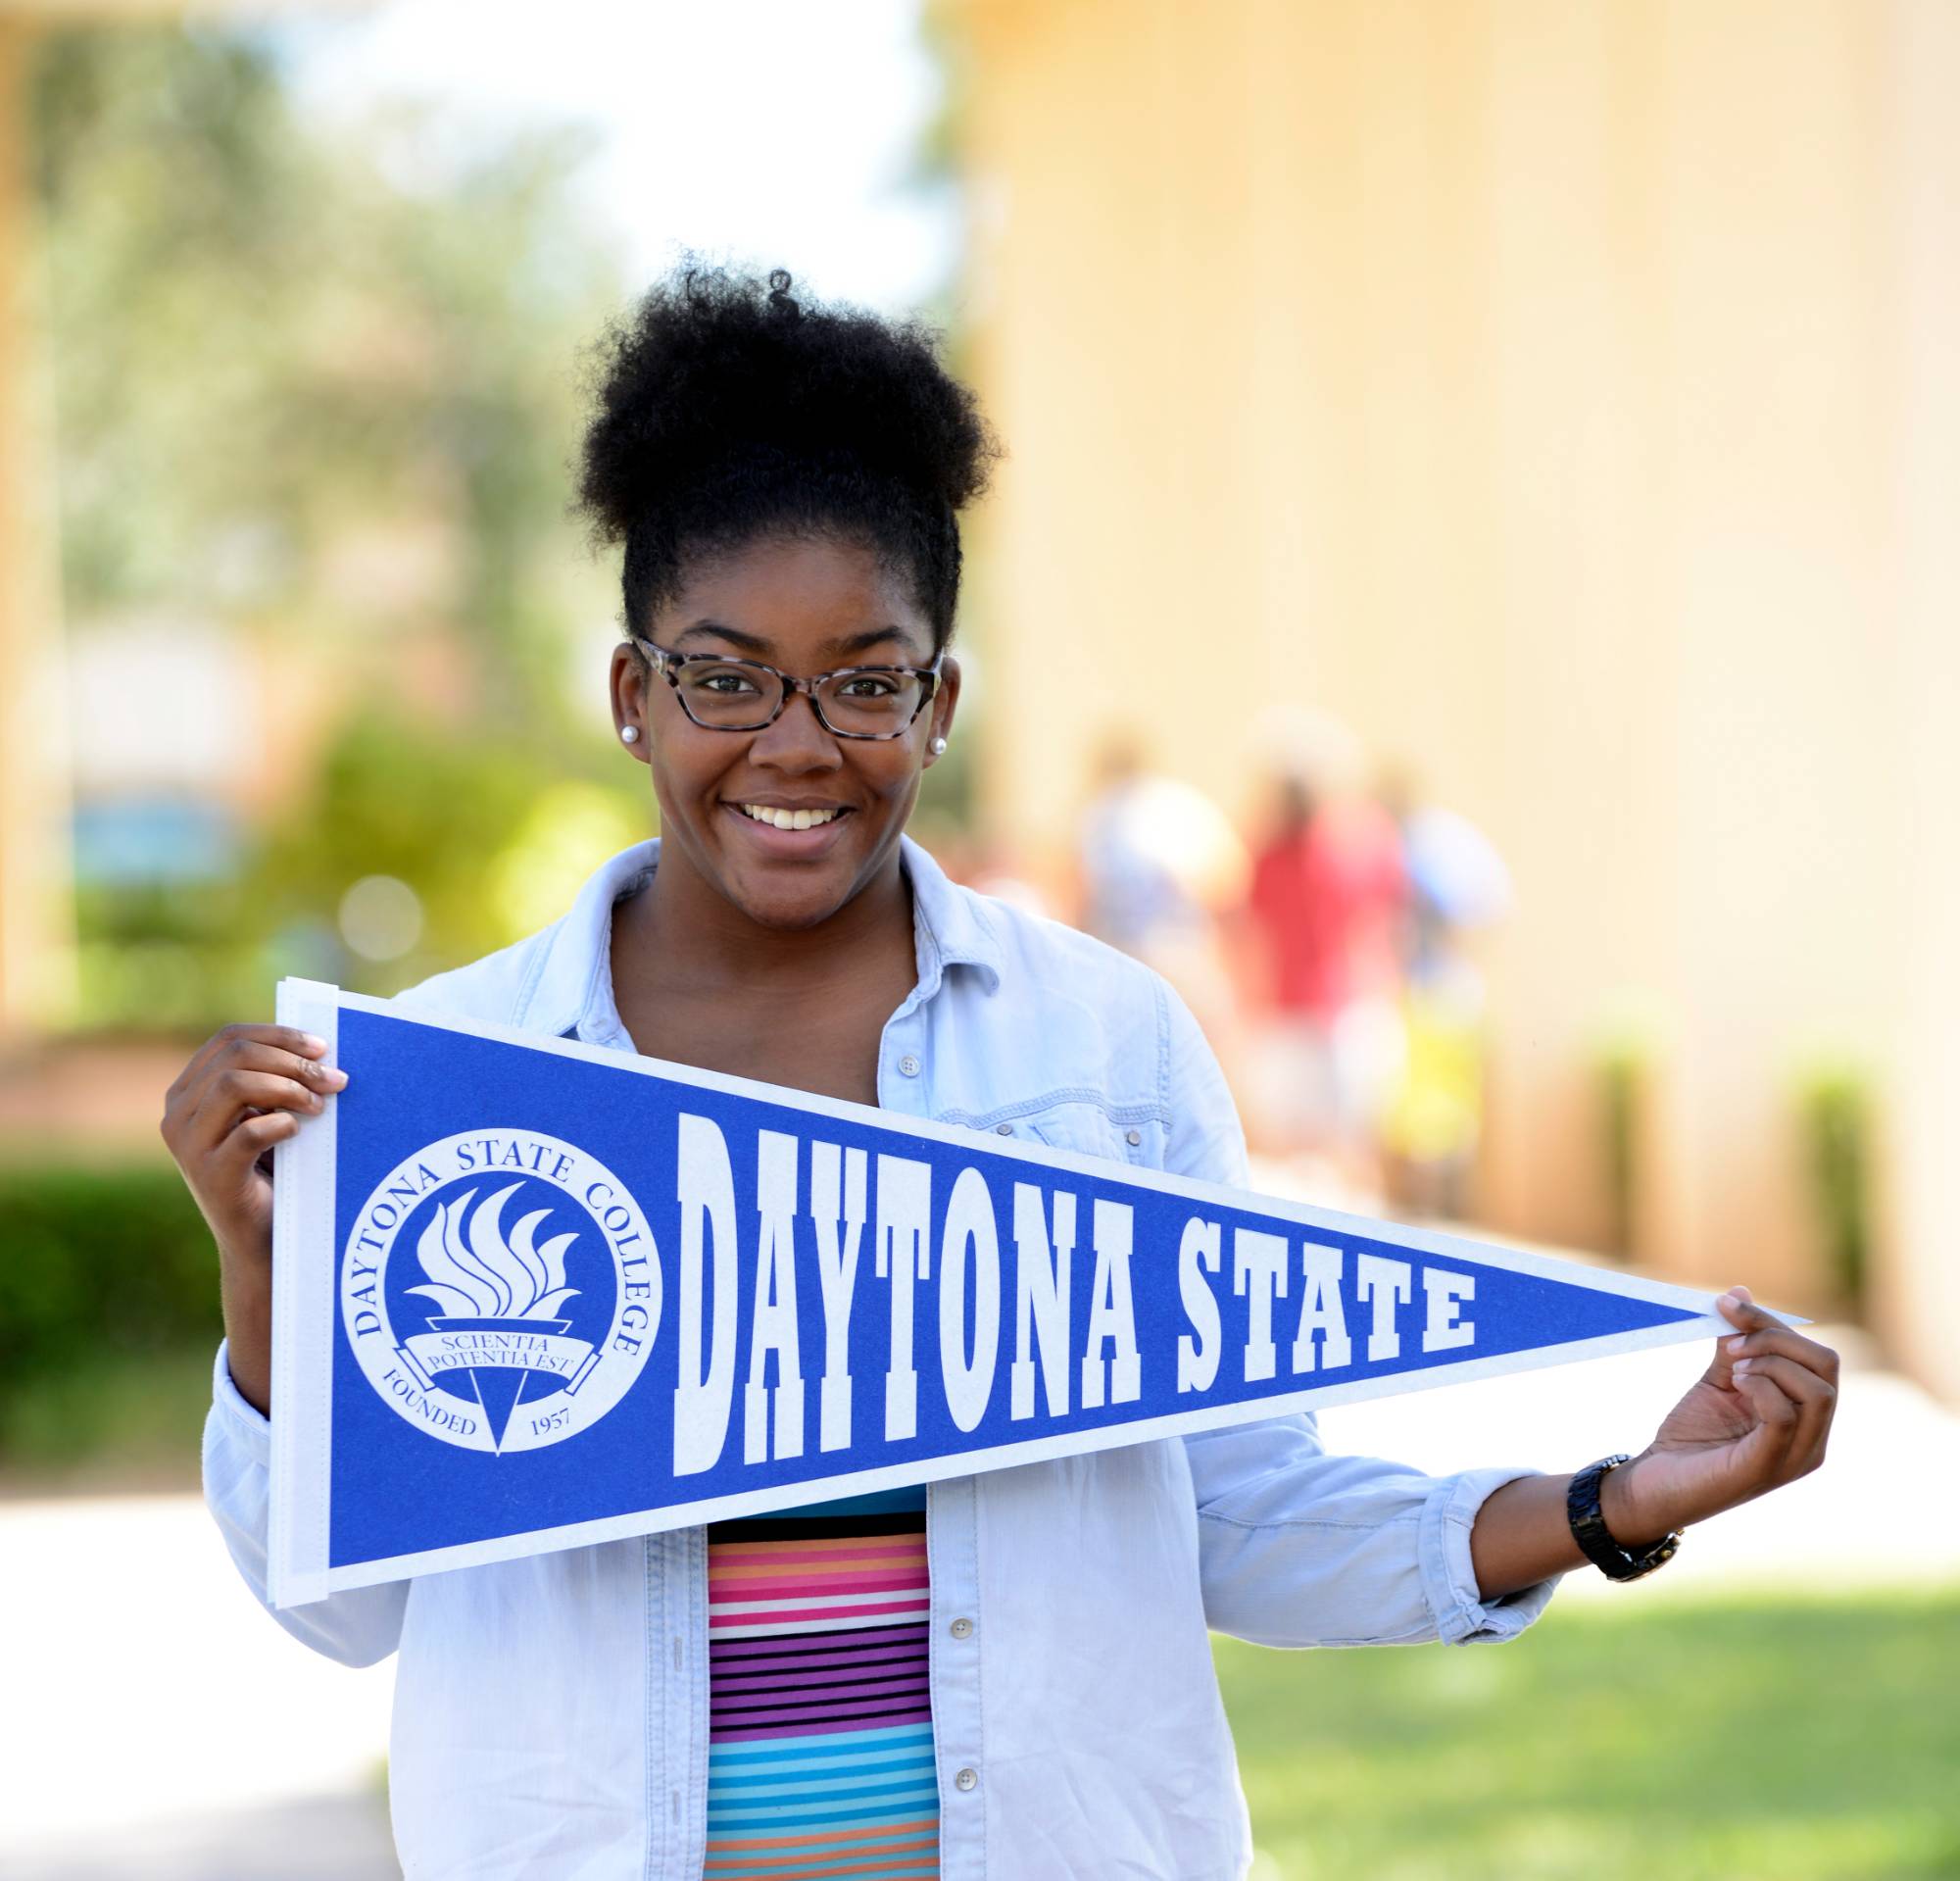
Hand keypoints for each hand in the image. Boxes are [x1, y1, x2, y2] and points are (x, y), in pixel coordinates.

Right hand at [159, 1022, 347, 1412]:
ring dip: (289, 1087)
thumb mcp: (270, 1116)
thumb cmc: (275, 1172)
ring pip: (234, 1085)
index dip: (279, 1035)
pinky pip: (248, 1133)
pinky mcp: (210, 1176)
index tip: (324, 1046)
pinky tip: (300, 1132)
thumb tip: (320, 1046)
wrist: (263, 1242)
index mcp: (189, 1091)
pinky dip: (281, 1124)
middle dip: (293, 1060)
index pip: (228, 1038)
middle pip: (235, 1056)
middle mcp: (178, 1113)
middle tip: (335, 1079)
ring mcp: (188, 1145)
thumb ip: (276, 1081)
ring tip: (321, 1106)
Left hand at [1603, 1285, 1838, 1545]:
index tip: (1727, 1305)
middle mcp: (1812, 1439)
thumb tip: (1739, 1293)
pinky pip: (1786, 1417)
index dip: (1774, 1323)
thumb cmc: (1690, 1438)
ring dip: (1770, 1362)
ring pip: (1818, 1391)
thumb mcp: (1717, 1381)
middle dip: (1777, 1338)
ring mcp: (1794, 1457)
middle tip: (1729, 1343)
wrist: (1654, 1486)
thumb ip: (1734, 1344)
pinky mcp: (1766, 1468)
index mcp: (1806, 1417)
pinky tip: (1734, 1383)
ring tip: (1731, 1368)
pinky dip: (1762, 1388)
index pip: (1817, 1357)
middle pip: (1826, 1367)